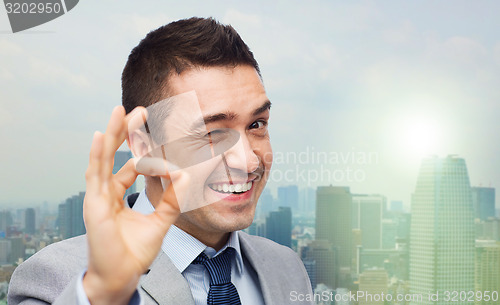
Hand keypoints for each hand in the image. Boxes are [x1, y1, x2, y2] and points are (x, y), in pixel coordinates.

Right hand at [82, 106, 180, 304]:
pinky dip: (98, 154)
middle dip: (127, 132)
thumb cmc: (135, 251)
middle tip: (140, 111)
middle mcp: (106, 192)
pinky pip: (95, 174)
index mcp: (118, 195)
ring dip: (113, 134)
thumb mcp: (160, 221)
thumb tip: (185, 176)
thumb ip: (172, 200)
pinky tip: (102, 134)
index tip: (165, 150)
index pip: (132, 167)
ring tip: (120, 111)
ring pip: (104, 158)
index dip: (148, 156)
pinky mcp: (94, 203)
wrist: (123, 276)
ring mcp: (98, 196)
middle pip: (116, 154)